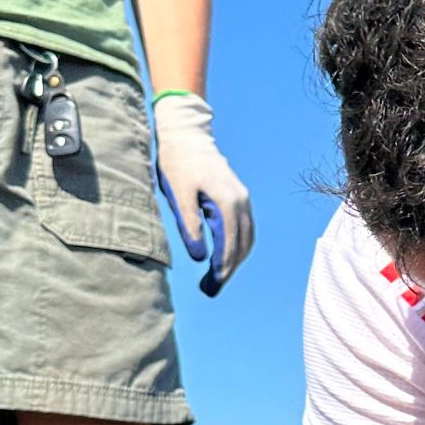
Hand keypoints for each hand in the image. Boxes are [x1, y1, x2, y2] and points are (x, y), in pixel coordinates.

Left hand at [153, 92, 253, 293]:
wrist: (188, 134)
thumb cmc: (177, 163)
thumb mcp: (177, 194)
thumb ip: (188, 225)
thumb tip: (198, 257)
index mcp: (226, 203)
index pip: (228, 245)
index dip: (220, 270)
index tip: (210, 288)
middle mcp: (241, 202)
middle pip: (242, 246)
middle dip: (227, 271)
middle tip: (209, 290)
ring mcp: (243, 199)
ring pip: (247, 239)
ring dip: (235, 261)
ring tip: (216, 278)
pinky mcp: (239, 197)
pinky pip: (246, 228)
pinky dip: (238, 247)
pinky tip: (225, 256)